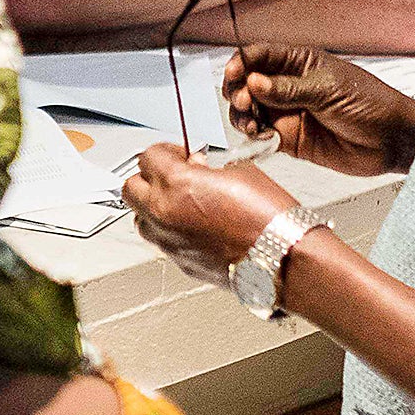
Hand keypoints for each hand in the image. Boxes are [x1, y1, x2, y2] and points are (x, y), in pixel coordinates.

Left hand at [121, 145, 299, 288]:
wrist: (282, 258)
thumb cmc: (269, 218)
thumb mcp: (239, 171)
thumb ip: (207, 168)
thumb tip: (197, 167)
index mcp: (176, 184)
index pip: (148, 157)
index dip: (166, 152)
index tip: (179, 155)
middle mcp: (164, 213)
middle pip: (131, 187)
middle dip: (149, 178)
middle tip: (173, 175)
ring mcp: (168, 241)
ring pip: (140, 218)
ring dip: (154, 206)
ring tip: (182, 202)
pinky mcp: (178, 261)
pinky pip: (161, 240)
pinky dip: (170, 230)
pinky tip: (194, 225)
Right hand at [224, 44, 414, 176]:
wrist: (391, 141)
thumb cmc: (369, 104)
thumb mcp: (328, 90)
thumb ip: (288, 89)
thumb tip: (253, 82)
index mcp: (299, 63)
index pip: (260, 56)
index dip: (242, 63)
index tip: (234, 74)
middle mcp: (288, 86)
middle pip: (247, 83)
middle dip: (238, 91)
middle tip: (247, 103)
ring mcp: (286, 112)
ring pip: (249, 110)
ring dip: (242, 116)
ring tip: (252, 124)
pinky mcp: (288, 138)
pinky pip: (260, 135)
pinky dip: (253, 137)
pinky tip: (261, 137)